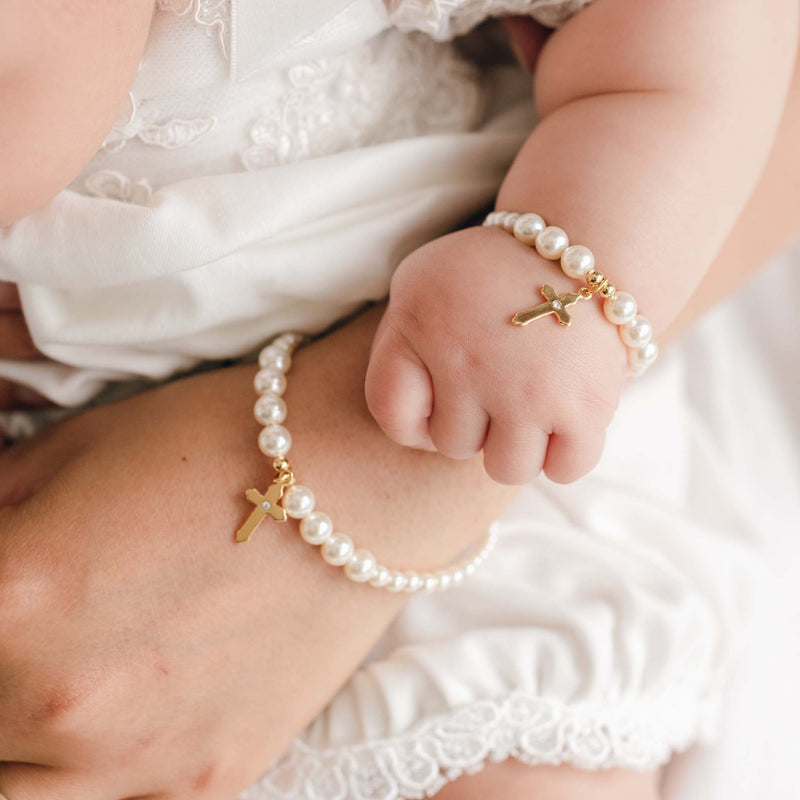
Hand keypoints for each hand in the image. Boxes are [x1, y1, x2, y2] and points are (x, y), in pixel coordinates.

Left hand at [0, 306, 507, 799]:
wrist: (358, 475)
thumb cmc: (223, 441)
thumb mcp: (76, 450)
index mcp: (13, 600)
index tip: (9, 584)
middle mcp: (65, 702)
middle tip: (38, 627)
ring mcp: (142, 759)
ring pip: (22, 795)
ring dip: (24, 745)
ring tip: (65, 682)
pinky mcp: (212, 776)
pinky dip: (105, 765)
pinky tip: (137, 705)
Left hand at [365, 227, 626, 484]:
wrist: (583, 240)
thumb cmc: (491, 271)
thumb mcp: (418, 282)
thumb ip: (394, 346)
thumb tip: (412, 426)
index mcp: (420, 326)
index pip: (393, 416)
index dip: (415, 418)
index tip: (438, 398)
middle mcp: (469, 364)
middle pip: (451, 446)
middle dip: (471, 422)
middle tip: (496, 383)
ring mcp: (528, 391)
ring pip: (506, 469)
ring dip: (514, 445)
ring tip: (527, 407)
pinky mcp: (586, 407)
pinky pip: (565, 470)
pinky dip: (564, 454)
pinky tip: (561, 420)